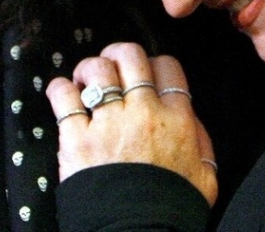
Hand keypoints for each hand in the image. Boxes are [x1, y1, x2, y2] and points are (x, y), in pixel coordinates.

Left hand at [46, 42, 217, 205]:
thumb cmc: (171, 209)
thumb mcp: (206, 175)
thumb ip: (201, 142)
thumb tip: (190, 120)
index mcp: (176, 120)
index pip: (167, 67)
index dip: (155, 63)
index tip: (146, 72)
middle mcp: (143, 113)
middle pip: (130, 57)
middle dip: (119, 54)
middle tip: (112, 64)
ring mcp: (108, 124)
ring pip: (97, 70)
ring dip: (89, 69)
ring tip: (84, 80)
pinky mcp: (77, 139)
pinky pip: (63, 98)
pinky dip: (58, 90)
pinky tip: (60, 93)